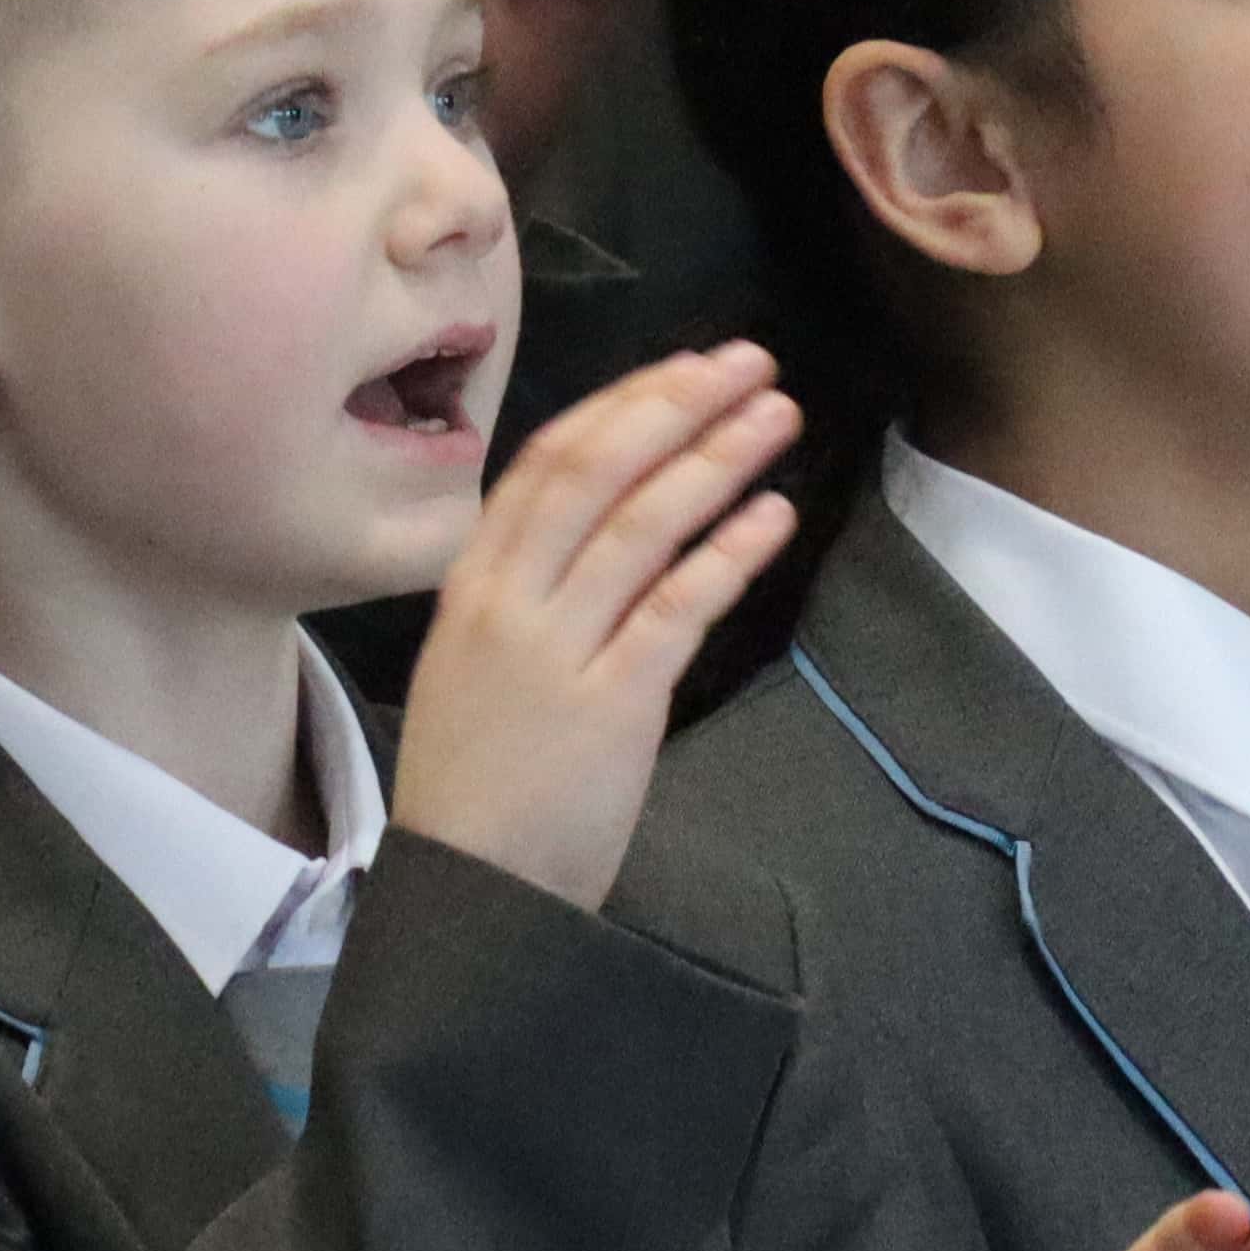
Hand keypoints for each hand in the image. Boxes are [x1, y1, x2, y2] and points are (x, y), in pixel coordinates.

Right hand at [386, 342, 797, 907]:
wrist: (470, 889)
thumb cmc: (480, 785)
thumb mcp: (477, 666)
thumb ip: (529, 594)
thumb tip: (603, 527)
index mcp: (471, 585)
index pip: (549, 464)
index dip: (624, 406)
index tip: (686, 369)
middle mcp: (509, 603)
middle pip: (599, 472)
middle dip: (680, 405)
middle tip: (750, 361)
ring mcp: (558, 650)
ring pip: (644, 525)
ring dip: (718, 459)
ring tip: (779, 415)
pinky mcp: (613, 703)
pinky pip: (680, 606)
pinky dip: (730, 552)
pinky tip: (774, 514)